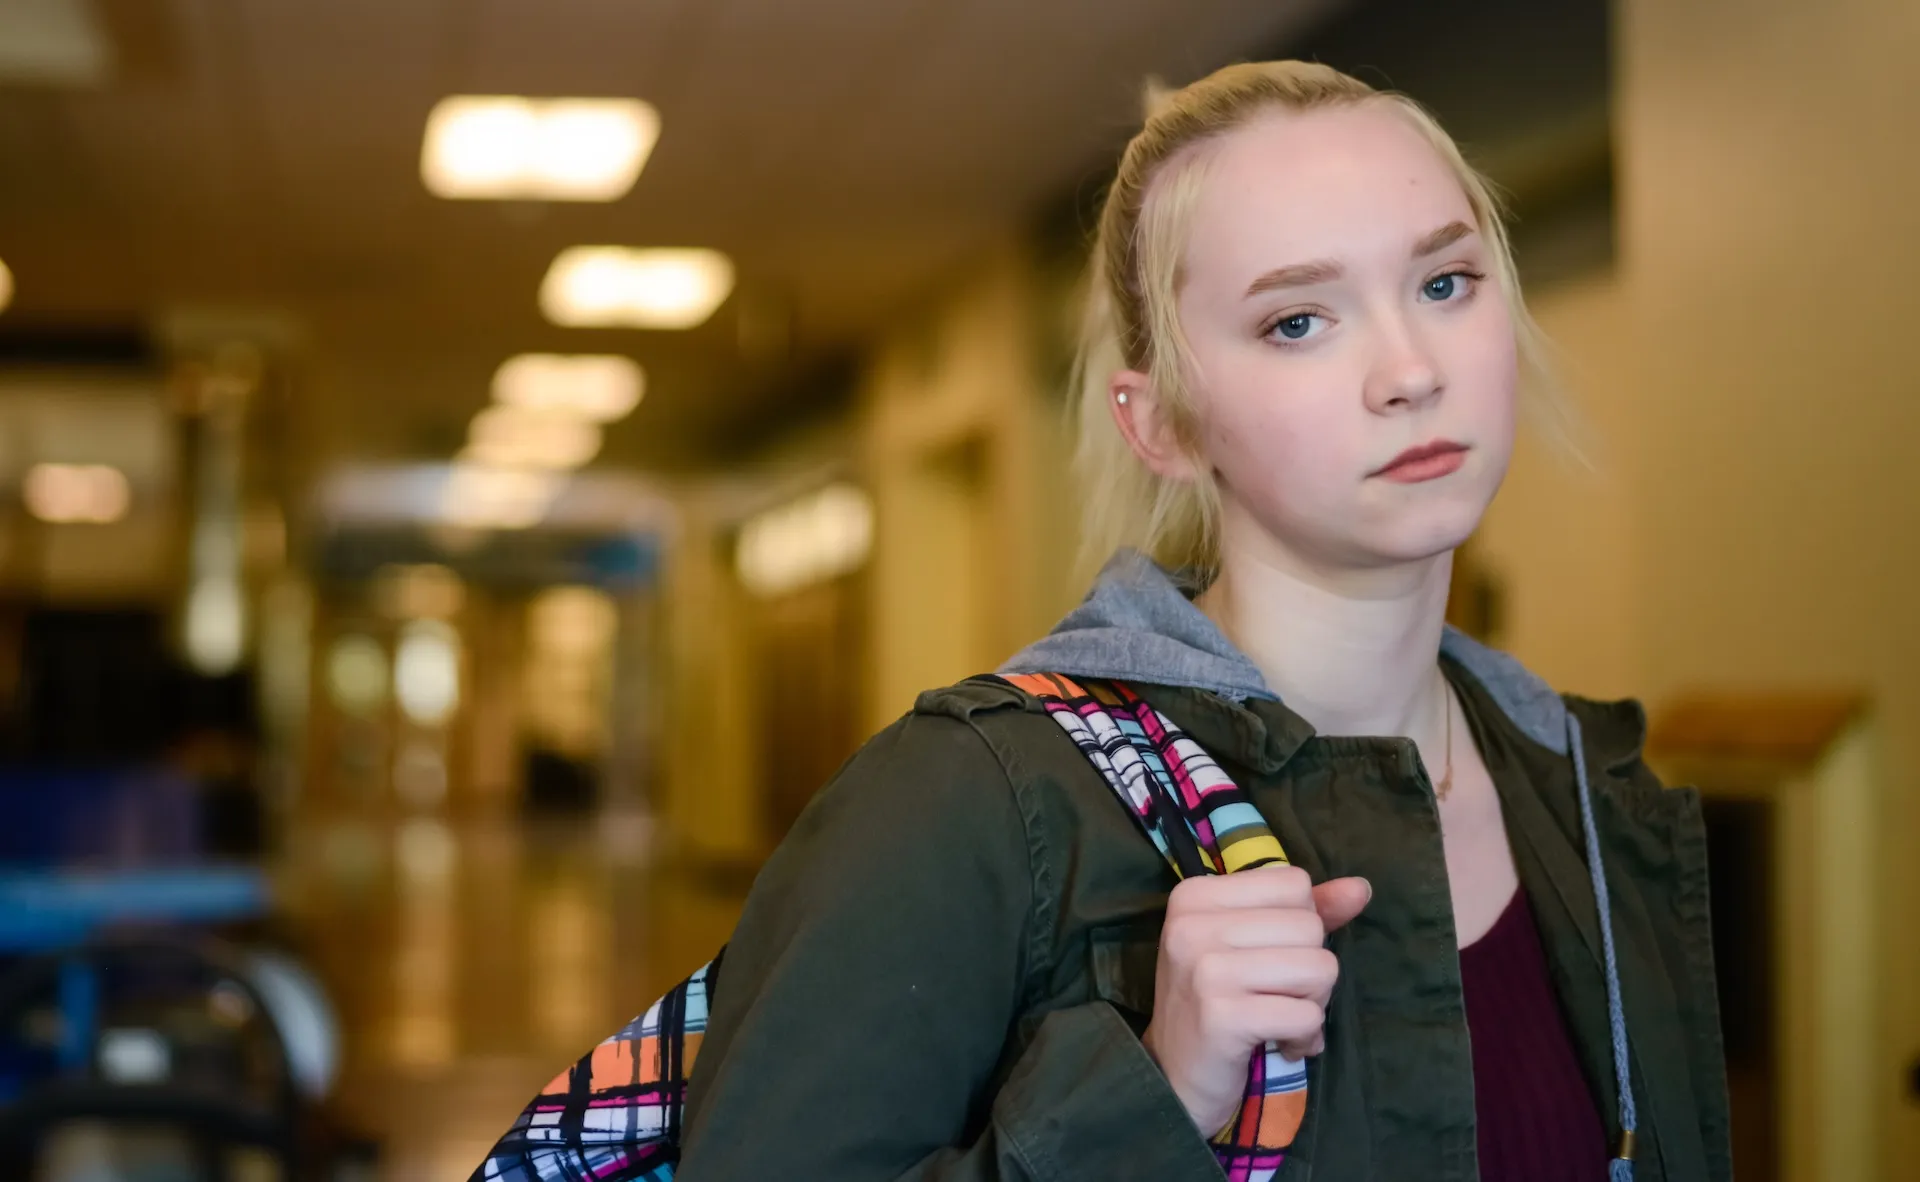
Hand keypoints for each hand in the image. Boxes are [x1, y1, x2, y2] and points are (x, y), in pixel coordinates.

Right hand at [1139, 867, 1370, 1137]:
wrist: (1174, 1078)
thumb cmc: (1216, 1002)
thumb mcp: (1248, 944)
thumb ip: (1304, 912)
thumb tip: (1360, 889)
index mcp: (1195, 894)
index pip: (1293, 883)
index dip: (1299, 924)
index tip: (1270, 957)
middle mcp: (1193, 924)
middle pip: (1310, 926)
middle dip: (1310, 969)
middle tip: (1277, 996)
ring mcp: (1204, 970)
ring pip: (1318, 968)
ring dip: (1313, 1004)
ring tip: (1280, 1018)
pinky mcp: (1222, 1016)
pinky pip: (1307, 1015)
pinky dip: (1305, 1036)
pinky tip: (1281, 1044)